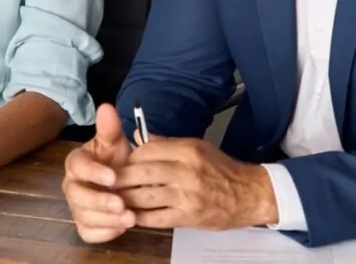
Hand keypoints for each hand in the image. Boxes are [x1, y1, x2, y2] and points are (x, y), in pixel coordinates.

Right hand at [62, 103, 136, 242]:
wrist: (121, 178)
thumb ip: (109, 128)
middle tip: (122, 203)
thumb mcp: (114, 141)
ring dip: (106, 219)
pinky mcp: (85, 224)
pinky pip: (89, 233)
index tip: (114, 176)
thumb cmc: (115, 158)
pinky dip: (104, 233)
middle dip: (99, 201)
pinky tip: (122, 228)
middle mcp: (72, 185)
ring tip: (130, 218)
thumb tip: (106, 107)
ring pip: (84, 216)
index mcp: (77, 163)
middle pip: (77, 196)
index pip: (78, 167)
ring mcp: (77, 206)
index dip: (94, 172)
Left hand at [115, 136, 275, 229]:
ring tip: (115, 199)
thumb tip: (138, 137)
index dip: (129, 158)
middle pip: (140, 172)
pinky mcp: (187, 217)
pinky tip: (130, 215)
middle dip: (120, 178)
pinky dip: (139, 217)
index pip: (146, 150)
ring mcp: (186, 196)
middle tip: (108, 181)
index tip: (120, 162)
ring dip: (125, 199)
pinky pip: (154, 218)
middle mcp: (185, 171)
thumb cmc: (221, 169)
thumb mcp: (197, 147)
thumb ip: (166, 143)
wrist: (247, 194)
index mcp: (187, 150)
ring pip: (143, 196)